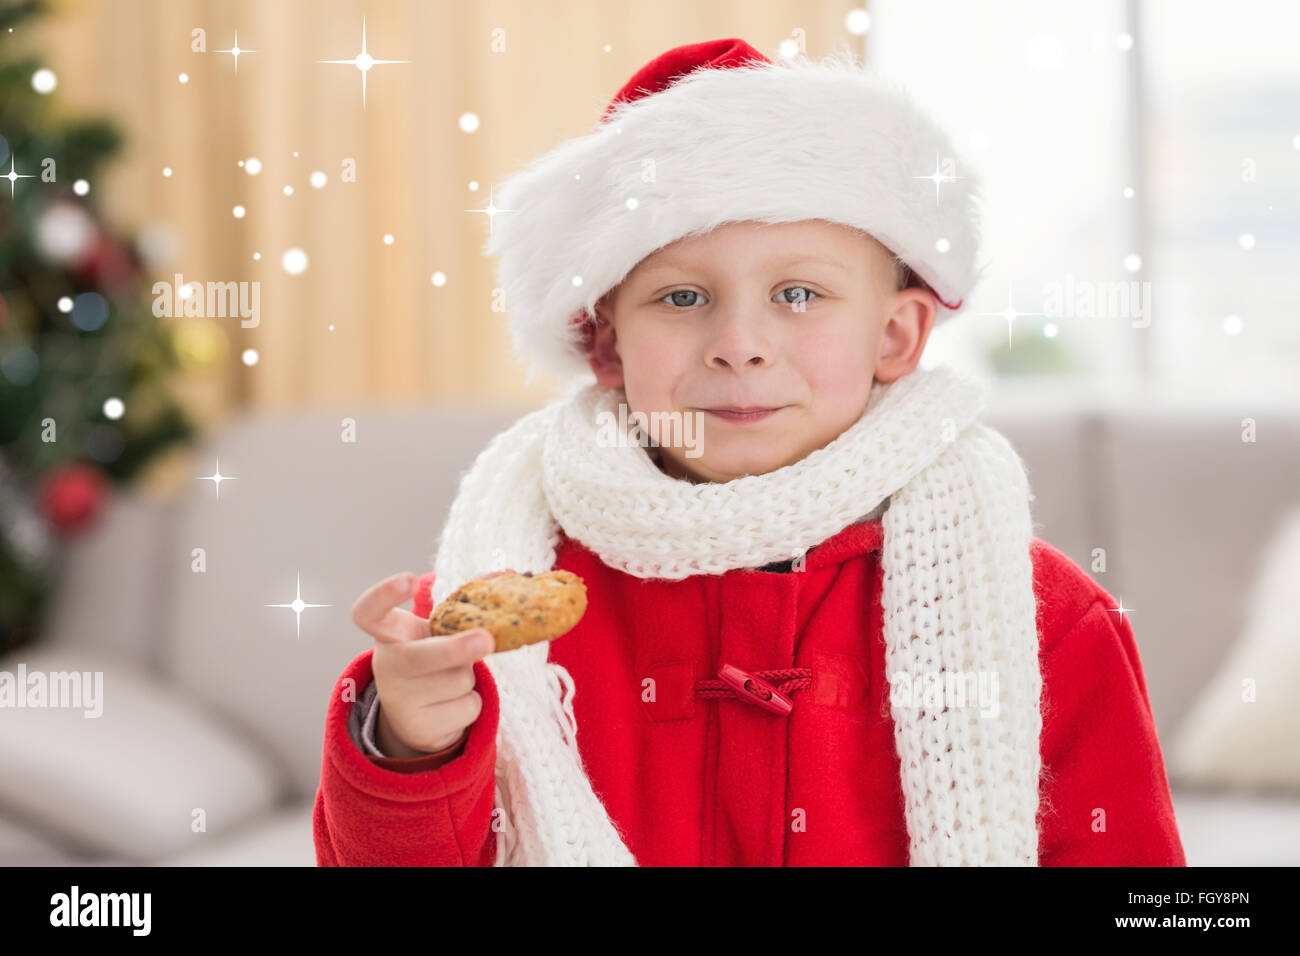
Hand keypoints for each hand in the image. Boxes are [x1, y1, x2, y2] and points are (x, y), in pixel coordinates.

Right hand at [352, 572, 494, 757]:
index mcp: (389, 634)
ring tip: (451, 677)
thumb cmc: (430, 659)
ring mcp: (400, 701)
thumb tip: (503, 574)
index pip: (370, 612)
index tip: (408, 579)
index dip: (384, 594)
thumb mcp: (436, 631)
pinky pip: (467, 708)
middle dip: (455, 650)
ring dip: (467, 677)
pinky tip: (451, 704)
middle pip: (421, 657)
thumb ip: (462, 605)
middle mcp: (387, 667)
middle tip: (485, 640)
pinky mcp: (420, 729)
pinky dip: (470, 703)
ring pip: (457, 681)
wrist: (414, 718)